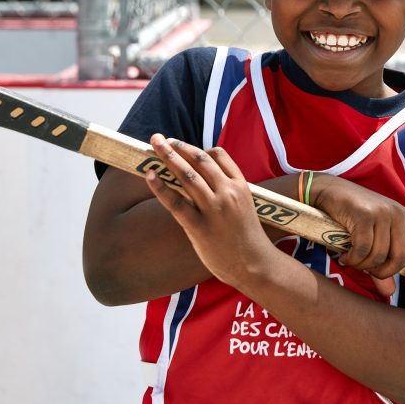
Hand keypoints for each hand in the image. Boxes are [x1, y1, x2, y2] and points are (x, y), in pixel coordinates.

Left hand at [145, 134, 274, 289]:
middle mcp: (228, 193)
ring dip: (167, 157)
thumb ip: (228, 190)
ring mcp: (214, 209)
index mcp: (241, 185)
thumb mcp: (245, 205)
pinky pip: (176, 202)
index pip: (218, 155)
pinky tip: (150, 176)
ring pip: (186, 176)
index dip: (196, 149)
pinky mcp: (200, 227)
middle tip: (160, 138)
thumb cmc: (247, 237)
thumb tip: (202, 178)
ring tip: (154, 146)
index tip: (180, 147)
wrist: (255, 264)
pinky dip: (160, 186)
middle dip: (176, 146)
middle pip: (199, 160)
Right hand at [309, 174, 404, 296]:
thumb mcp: (371, 238)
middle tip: (366, 271)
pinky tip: (344, 256)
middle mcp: (397, 214)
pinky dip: (352, 259)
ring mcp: (382, 213)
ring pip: (379, 256)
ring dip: (362, 265)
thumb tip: (389, 292)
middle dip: (383, 272)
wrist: (328, 191)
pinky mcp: (364, 215)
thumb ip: (381, 264)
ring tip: (351, 260)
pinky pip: (363, 250)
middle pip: (401, 257)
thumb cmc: (350, 215)